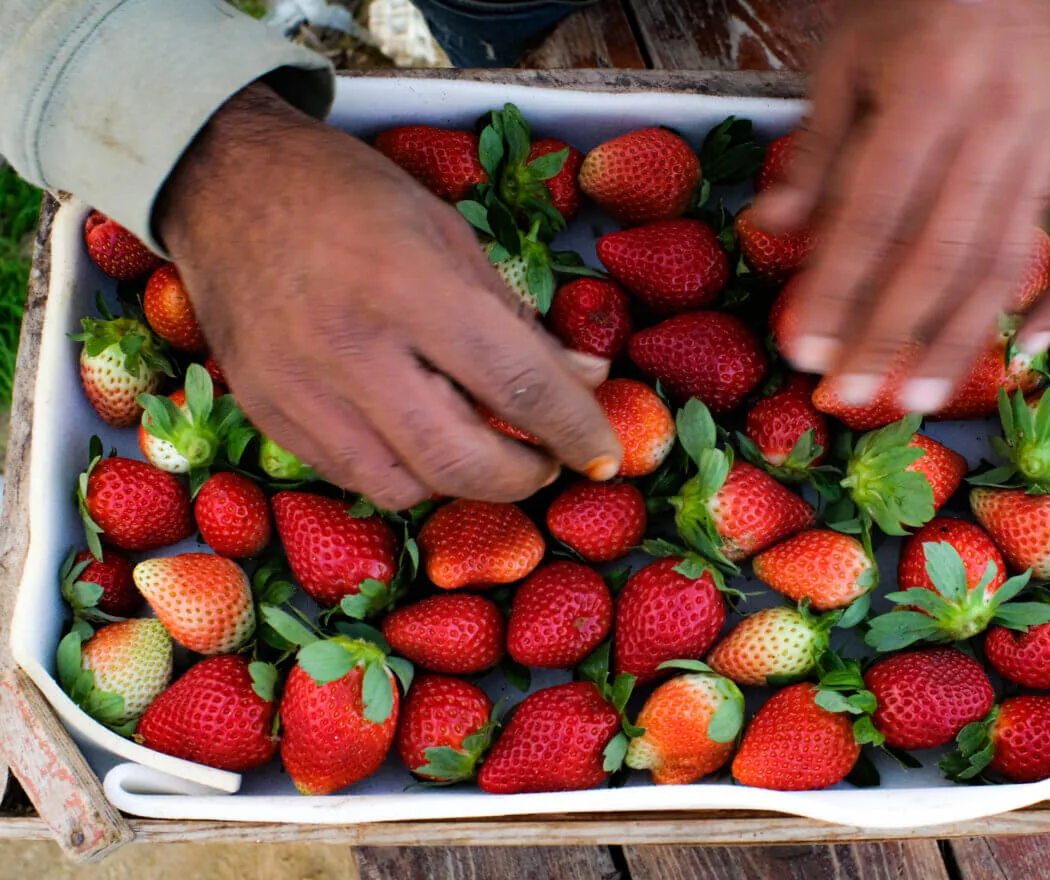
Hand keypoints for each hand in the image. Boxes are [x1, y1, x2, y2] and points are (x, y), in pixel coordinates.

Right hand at [157, 84, 620, 508]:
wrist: (222, 182)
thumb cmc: (349, 196)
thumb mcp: (448, 233)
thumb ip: (517, 318)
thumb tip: (585, 377)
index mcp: (408, 285)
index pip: (516, 384)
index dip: (576, 428)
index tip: (606, 453)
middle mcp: (350, 348)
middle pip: (459, 461)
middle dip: (524, 477)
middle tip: (550, 463)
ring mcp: (298, 389)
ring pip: (404, 486)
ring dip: (463, 482)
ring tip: (487, 450)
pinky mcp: (265, 414)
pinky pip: (351, 476)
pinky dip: (403, 474)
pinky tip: (421, 441)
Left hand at [759, 0, 1049, 409]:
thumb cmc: (909, 9)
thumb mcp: (844, 61)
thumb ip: (816, 149)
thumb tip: (772, 229)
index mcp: (927, 92)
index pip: (873, 215)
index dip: (837, 290)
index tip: (804, 350)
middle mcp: (997, 124)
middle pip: (940, 253)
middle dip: (890, 334)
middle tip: (850, 395)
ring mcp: (1047, 144)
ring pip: (1007, 259)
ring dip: (962, 339)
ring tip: (920, 397)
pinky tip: (1029, 350)